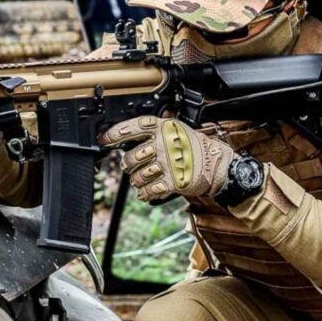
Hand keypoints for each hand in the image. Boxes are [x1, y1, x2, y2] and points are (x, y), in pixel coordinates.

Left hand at [101, 116, 233, 201]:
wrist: (218, 164)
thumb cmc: (196, 147)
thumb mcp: (177, 129)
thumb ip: (155, 131)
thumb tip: (128, 137)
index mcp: (163, 128)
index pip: (132, 127)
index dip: (114, 134)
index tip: (103, 139)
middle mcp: (163, 144)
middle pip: (131, 157)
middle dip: (128, 165)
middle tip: (130, 166)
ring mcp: (167, 163)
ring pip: (137, 176)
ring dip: (137, 181)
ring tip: (143, 180)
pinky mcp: (172, 182)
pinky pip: (149, 190)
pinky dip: (146, 193)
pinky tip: (148, 191)